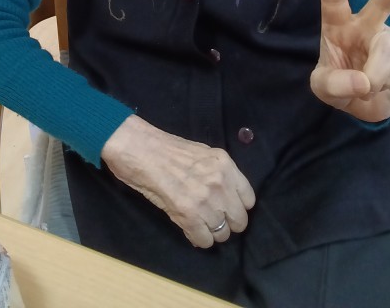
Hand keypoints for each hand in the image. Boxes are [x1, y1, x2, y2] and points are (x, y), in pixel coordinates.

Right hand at [101, 114, 254, 247]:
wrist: (140, 149)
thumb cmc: (166, 148)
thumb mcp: (202, 154)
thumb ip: (217, 174)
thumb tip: (225, 197)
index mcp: (225, 165)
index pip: (248, 199)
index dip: (237, 206)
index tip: (226, 208)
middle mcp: (221, 183)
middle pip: (239, 221)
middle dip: (227, 223)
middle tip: (211, 219)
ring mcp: (206, 200)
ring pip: (222, 234)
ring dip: (211, 232)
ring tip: (198, 223)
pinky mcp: (188, 215)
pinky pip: (204, 240)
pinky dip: (198, 239)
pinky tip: (189, 228)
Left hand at [310, 0, 389, 121]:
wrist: (362, 102)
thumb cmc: (338, 83)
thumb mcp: (323, 87)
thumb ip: (335, 84)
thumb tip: (364, 82)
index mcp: (337, 24)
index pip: (333, 2)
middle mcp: (364, 25)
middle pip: (381, 5)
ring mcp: (387, 38)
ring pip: (387, 51)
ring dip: (375, 75)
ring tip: (365, 85)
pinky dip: (385, 85)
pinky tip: (380, 84)